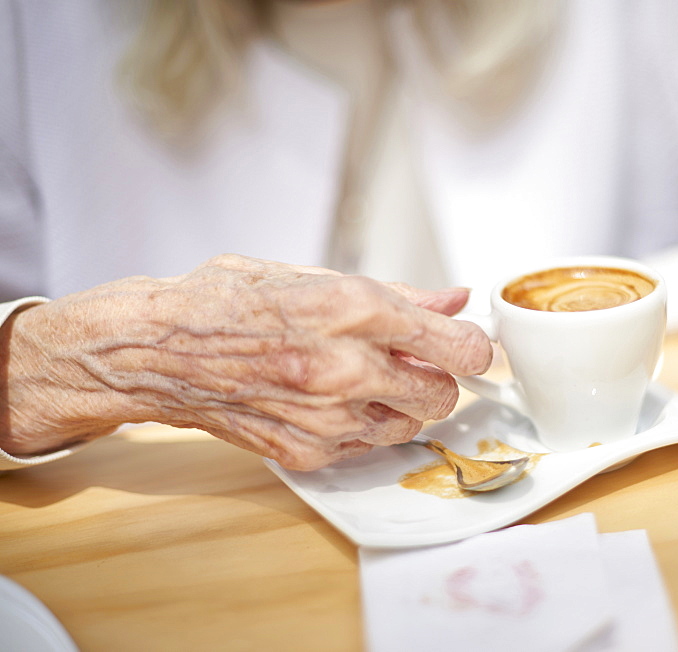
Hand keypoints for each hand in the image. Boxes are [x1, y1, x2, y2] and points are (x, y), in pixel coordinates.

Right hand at [1, 255, 491, 468]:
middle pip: (444, 394)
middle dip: (438, 378)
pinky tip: (332, 400)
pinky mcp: (307, 452)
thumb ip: (396, 293)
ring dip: (404, 404)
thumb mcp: (312, 274)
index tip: (467, 344)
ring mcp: (326, 417)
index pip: (456, 345)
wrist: (157, 351)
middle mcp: (344, 367)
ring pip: (412, 425)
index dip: (473, 346)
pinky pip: (370, 446)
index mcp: (351, 308)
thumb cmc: (228, 302)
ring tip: (365, 378)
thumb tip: (454, 297)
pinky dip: (366, 426)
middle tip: (414, 361)